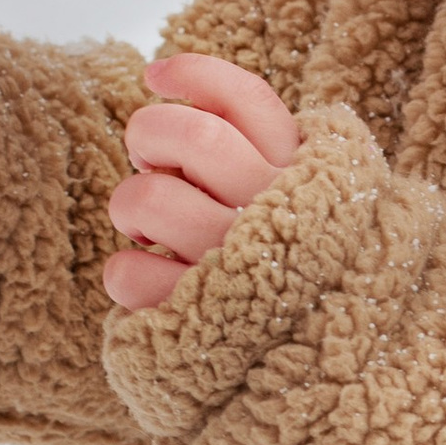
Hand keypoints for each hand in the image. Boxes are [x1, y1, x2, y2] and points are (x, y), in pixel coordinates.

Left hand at [104, 55, 300, 308]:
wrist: (320, 370)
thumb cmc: (292, 261)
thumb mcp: (302, 192)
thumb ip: (252, 138)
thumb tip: (161, 74)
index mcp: (307, 177)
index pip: (248, 101)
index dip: (193, 74)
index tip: (155, 76)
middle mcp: (280, 217)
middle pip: (194, 138)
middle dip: (149, 135)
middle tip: (149, 161)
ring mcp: (238, 270)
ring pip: (150, 200)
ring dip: (129, 205)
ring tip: (145, 227)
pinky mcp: (199, 321)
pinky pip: (129, 273)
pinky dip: (125, 273)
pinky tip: (152, 280)